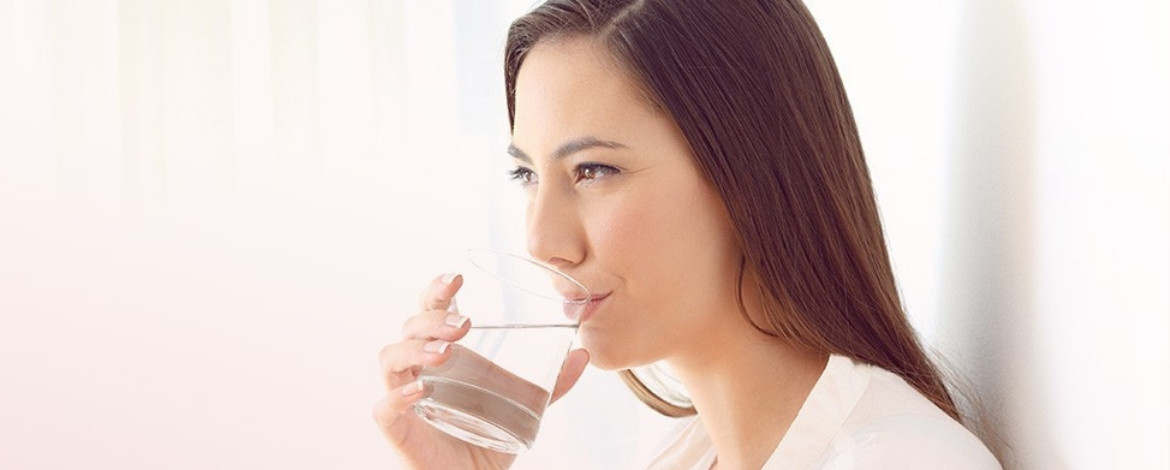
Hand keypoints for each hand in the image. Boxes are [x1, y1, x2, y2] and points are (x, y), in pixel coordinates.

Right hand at [373, 273, 590, 469]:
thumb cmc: (486, 436)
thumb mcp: (526, 406)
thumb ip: (552, 384)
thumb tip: (583, 354)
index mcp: (445, 353)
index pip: (431, 310)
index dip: (437, 290)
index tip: (456, 279)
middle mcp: (420, 368)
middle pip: (410, 326)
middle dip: (433, 319)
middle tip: (464, 325)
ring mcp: (405, 395)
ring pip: (391, 358)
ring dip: (415, 349)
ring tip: (445, 353)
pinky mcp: (399, 428)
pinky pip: (384, 407)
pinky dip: (398, 396)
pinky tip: (421, 389)